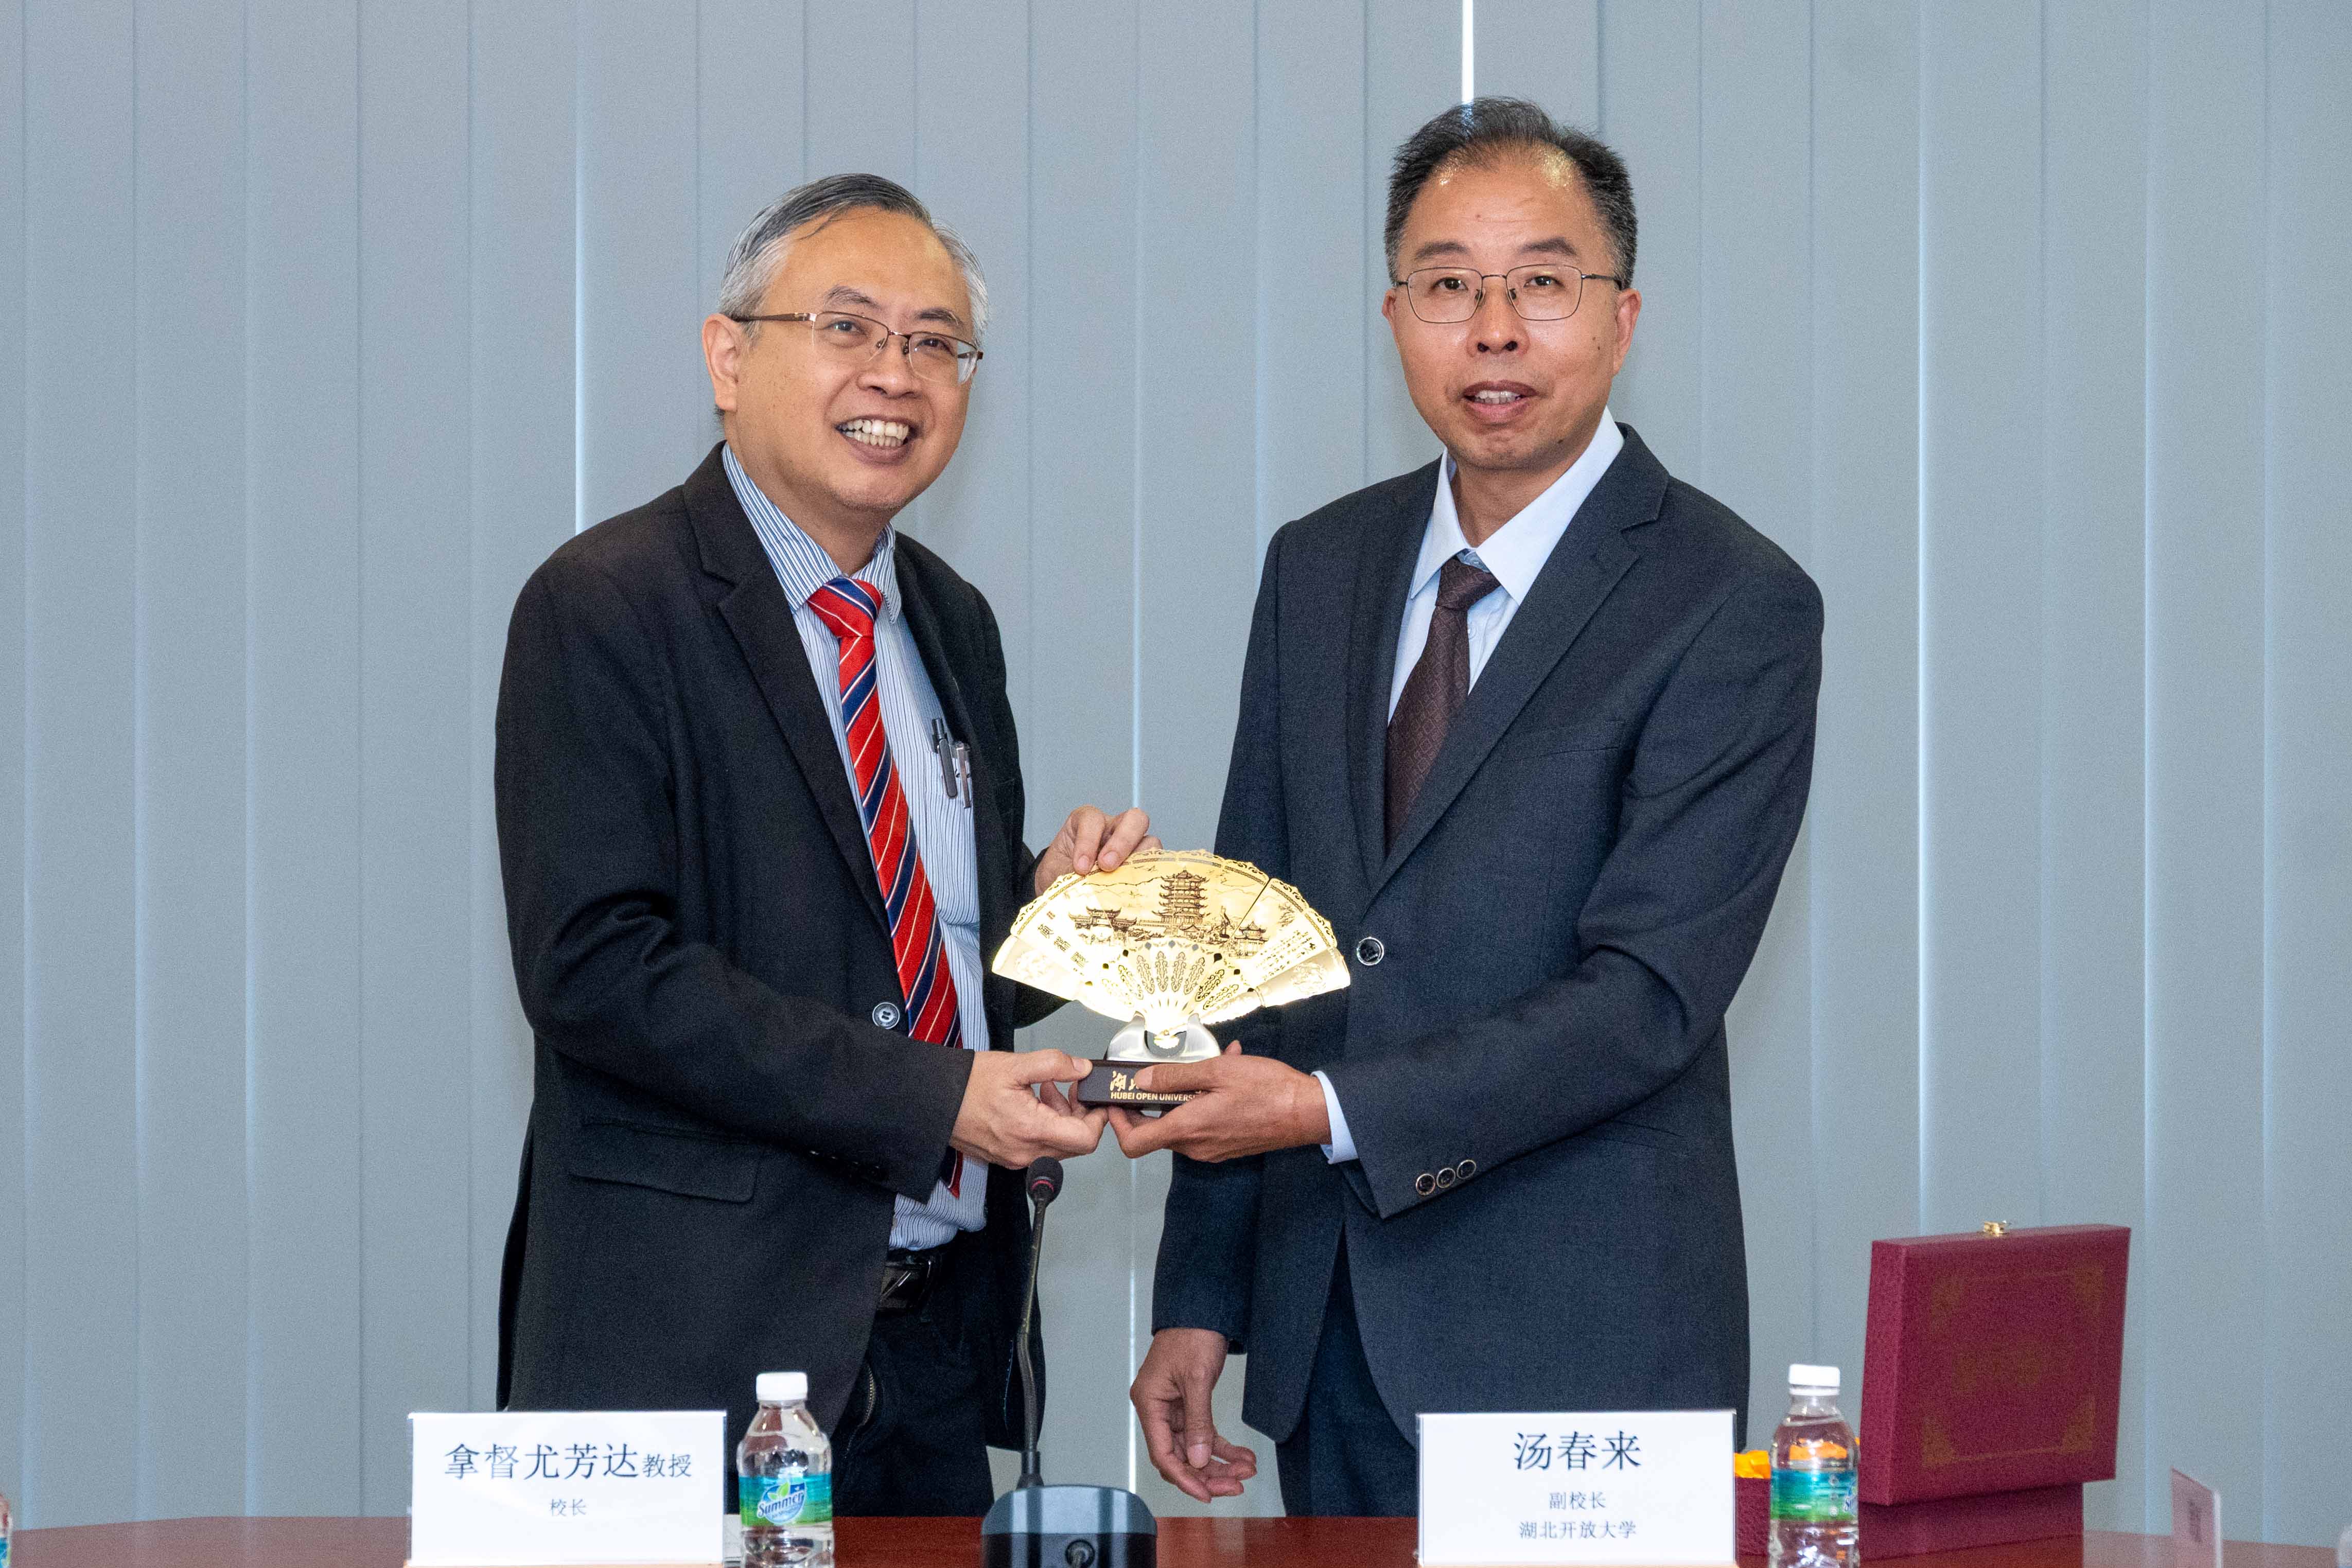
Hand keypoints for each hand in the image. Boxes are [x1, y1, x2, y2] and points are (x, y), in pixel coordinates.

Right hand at [949, 1049, 1107, 1168]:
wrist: (934, 1101)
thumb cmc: (968, 1084)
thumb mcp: (1015, 1065)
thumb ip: (1054, 1065)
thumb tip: (1082, 1068)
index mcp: (1031, 1130)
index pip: (1086, 1140)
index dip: (1097, 1119)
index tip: (1094, 1099)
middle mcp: (1025, 1152)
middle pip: (1074, 1144)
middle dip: (1078, 1115)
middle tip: (1068, 1088)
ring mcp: (1015, 1158)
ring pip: (1058, 1145)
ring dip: (1061, 1118)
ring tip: (1046, 1090)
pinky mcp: (1007, 1157)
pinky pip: (1039, 1147)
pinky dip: (1044, 1126)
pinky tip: (1031, 1102)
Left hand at [1035, 805, 1160, 893]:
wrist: (1059, 885)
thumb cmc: (1059, 871)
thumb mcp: (1057, 871)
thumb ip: (1070, 875)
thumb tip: (1087, 889)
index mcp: (1086, 822)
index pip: (1093, 820)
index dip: (1088, 841)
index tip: (1081, 867)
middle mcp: (1113, 828)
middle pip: (1133, 820)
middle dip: (1123, 842)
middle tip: (1107, 866)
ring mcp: (1131, 846)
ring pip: (1150, 841)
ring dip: (1140, 861)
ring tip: (1125, 880)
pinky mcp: (1140, 865)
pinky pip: (1154, 866)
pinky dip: (1147, 877)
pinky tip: (1135, 890)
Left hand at [1108, 1043, 1331, 1161]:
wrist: (1308, 1112)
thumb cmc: (1267, 1089)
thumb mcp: (1217, 1071)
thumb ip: (1174, 1077)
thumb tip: (1141, 1081)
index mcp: (1188, 1128)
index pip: (1134, 1144)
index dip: (1116, 1124)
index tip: (1116, 1101)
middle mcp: (1195, 1147)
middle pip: (1154, 1132)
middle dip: (1148, 1103)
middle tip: (1153, 1075)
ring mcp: (1211, 1150)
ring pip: (1180, 1125)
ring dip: (1181, 1097)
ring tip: (1203, 1067)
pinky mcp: (1226, 1147)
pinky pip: (1202, 1125)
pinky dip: (1202, 1103)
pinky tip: (1224, 1076)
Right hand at [1131, 1328, 1258, 1500]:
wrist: (1202, 1308)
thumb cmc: (1192, 1333)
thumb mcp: (1197, 1378)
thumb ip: (1198, 1421)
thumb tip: (1199, 1460)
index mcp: (1149, 1403)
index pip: (1163, 1453)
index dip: (1184, 1477)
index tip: (1206, 1494)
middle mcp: (1157, 1409)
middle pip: (1180, 1456)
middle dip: (1208, 1474)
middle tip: (1236, 1486)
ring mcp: (1173, 1408)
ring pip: (1195, 1449)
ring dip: (1220, 1463)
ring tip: (1246, 1471)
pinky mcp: (1190, 1404)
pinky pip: (1205, 1434)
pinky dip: (1223, 1447)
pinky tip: (1243, 1457)